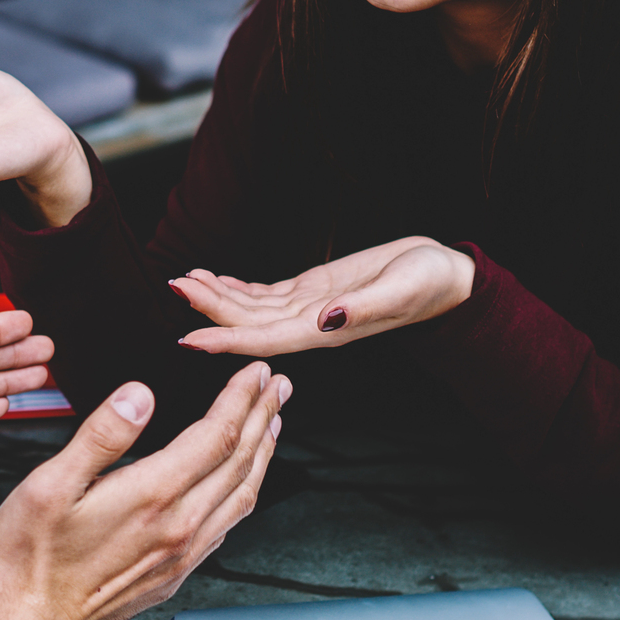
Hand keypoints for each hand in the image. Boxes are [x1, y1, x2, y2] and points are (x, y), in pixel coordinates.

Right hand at [0, 361, 289, 619]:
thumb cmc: (30, 559)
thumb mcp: (48, 485)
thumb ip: (100, 436)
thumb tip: (138, 396)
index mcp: (151, 497)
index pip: (216, 436)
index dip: (240, 399)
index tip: (255, 373)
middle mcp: (178, 527)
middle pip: (240, 462)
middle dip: (263, 417)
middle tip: (278, 386)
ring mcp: (181, 553)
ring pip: (241, 496)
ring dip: (262, 454)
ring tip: (271, 424)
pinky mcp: (174, 572)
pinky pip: (226, 525)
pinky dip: (243, 492)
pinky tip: (239, 484)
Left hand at [169, 236, 474, 357]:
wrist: (444, 278)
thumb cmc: (427, 285)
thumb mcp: (400, 291)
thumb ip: (362, 309)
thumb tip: (326, 321)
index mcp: (325, 333)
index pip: (264, 341)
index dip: (225, 341)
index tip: (188, 339)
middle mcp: (309, 325)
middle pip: (248, 322)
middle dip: (209, 308)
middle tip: (174, 285)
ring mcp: (308, 309)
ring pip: (251, 307)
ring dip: (216, 295)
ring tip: (184, 278)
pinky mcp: (310, 290)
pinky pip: (264, 293)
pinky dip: (236, 286)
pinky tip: (212, 278)